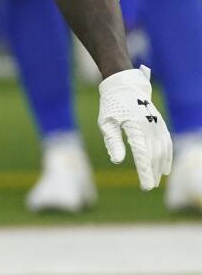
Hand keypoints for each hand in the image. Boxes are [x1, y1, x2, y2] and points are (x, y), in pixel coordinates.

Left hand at [97, 66, 172, 189]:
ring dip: (160, 167)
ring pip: (163, 150)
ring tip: (156, 180)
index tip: (145, 187)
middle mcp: (151, 127)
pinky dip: (168, 156)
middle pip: (155, 155)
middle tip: (148, 187)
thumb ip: (113, 142)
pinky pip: (167, 143)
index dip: (145, 172)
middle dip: (152, 172)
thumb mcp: (106, 123)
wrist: (124, 86)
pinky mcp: (160, 124)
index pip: (143, 155)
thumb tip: (117, 161)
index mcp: (136, 127)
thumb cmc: (111, 106)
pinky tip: (165, 168)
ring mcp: (158, 125)